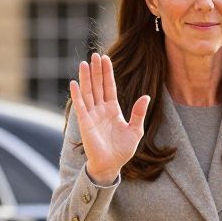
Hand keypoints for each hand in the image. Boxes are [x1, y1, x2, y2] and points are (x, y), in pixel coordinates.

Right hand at [71, 53, 149, 184]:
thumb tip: (146, 96)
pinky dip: (77, 95)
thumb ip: (138, 113)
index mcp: (113, 109)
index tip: (106, 58)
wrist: (111, 165)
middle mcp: (101, 110)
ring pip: (88, 92)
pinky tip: (75, 83)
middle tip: (94, 55)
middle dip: (96, 71)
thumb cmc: (122, 150)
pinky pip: (80, 106)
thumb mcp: (135, 130)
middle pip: (97, 85)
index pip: (109, 87)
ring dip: (85, 78)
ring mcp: (92, 115)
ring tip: (84, 63)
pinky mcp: (85, 123)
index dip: (107, 73)